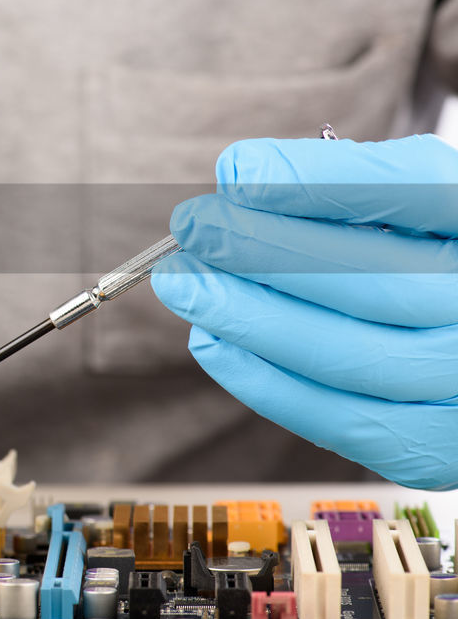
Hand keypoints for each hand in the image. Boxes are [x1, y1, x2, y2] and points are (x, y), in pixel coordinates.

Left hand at [152, 134, 457, 488]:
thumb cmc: (429, 257)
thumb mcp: (413, 202)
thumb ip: (343, 181)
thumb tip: (241, 176)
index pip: (418, 190)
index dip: (318, 182)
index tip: (236, 171)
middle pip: (373, 283)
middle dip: (262, 253)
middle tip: (192, 226)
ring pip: (347, 356)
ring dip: (247, 317)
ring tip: (185, 283)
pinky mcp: (433, 447)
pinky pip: (339, 421)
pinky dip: (263, 381)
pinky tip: (210, 340)